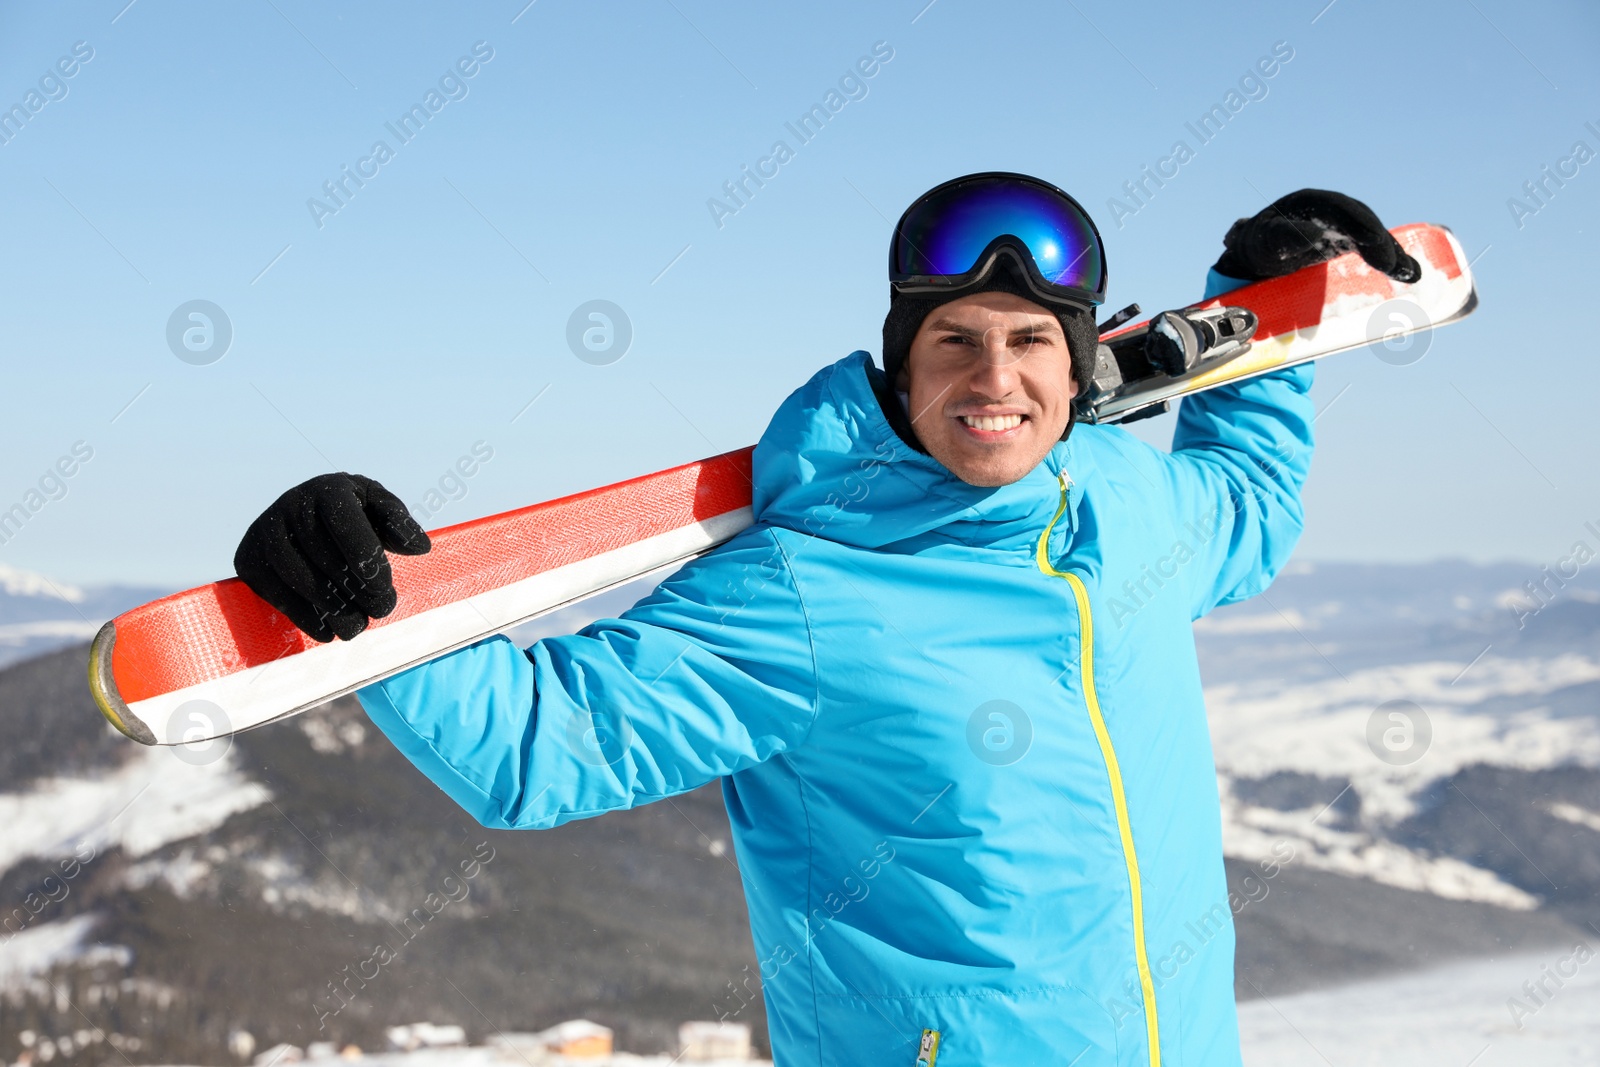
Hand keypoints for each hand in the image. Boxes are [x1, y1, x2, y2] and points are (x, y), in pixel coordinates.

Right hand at [233, 473, 430, 641]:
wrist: (302, 518)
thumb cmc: (353, 515)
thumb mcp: (379, 509)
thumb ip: (400, 524)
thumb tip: (420, 547)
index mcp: (329, 490)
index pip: (347, 526)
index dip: (368, 561)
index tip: (385, 587)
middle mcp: (291, 505)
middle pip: (325, 558)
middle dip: (358, 591)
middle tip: (381, 611)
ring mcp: (265, 532)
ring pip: (300, 579)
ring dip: (334, 609)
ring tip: (358, 626)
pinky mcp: (248, 559)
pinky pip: (276, 595)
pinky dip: (305, 618)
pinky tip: (330, 632)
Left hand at [1213, 189, 1420, 283]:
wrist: (1253, 257)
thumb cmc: (1256, 246)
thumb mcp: (1264, 242)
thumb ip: (1284, 236)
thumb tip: (1315, 234)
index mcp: (1309, 202)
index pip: (1340, 209)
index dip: (1359, 222)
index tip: (1373, 239)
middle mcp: (1329, 210)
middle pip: (1361, 221)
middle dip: (1379, 241)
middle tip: (1392, 265)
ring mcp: (1339, 225)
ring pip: (1369, 234)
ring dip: (1389, 252)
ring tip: (1406, 273)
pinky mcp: (1345, 242)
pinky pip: (1369, 247)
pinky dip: (1387, 259)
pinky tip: (1406, 273)